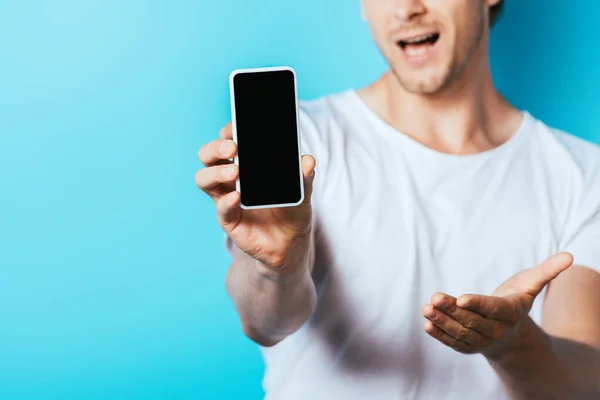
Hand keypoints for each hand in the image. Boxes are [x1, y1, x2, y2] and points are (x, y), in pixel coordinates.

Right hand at [196, 122, 316, 271]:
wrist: (291, 243)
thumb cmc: (291, 210)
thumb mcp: (303, 192)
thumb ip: (304, 176)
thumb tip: (308, 160)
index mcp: (245, 164)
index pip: (227, 140)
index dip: (228, 131)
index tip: (236, 125)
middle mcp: (230, 178)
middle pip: (208, 156)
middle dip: (215, 148)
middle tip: (233, 147)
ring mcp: (226, 198)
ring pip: (204, 179)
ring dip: (216, 172)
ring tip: (234, 171)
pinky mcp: (229, 220)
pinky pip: (221, 210)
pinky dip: (226, 203)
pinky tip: (237, 198)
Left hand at [422, 252, 573, 358]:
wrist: (512, 333)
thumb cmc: (518, 300)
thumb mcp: (532, 285)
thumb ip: (547, 271)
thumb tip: (569, 256)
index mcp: (510, 313)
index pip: (492, 309)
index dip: (477, 304)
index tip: (461, 298)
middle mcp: (495, 330)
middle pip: (472, 321)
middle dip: (452, 310)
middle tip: (435, 298)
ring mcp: (481, 341)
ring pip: (460, 332)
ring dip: (442, 321)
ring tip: (426, 308)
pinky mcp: (468, 346)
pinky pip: (453, 342)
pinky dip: (439, 334)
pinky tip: (427, 323)